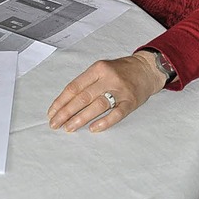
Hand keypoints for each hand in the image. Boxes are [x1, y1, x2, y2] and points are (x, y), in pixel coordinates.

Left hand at [47, 51, 165, 132]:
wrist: (146, 69)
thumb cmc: (119, 71)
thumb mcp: (101, 69)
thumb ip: (86, 83)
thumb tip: (65, 103)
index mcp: (97, 69)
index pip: (74, 87)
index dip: (61, 101)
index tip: (52, 113)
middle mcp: (108, 78)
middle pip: (83, 97)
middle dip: (66, 112)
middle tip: (55, 124)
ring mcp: (120, 90)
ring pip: (97, 105)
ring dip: (80, 118)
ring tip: (68, 127)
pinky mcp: (131, 102)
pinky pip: (116, 114)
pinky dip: (104, 122)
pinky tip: (92, 128)